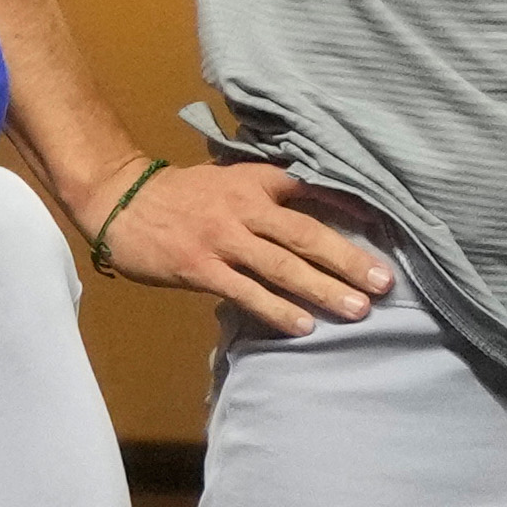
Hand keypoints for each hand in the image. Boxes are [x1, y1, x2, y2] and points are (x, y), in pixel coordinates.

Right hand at [81, 158, 392, 335]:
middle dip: (347, 259)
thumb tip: (318, 212)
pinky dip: (276, 309)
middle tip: (383, 282)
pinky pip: (246, 291)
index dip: (348, 206)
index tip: (385, 224)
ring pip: (281, 266)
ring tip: (357, 309)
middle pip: (304, 234)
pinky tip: (303, 326)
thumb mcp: (227, 180)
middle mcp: (243, 207)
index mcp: (253, 181)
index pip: (310, 189)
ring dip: (322, 289)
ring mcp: (222, 239)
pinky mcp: (201, 267)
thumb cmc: (180, 194)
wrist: (121, 200)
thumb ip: (267, 194)